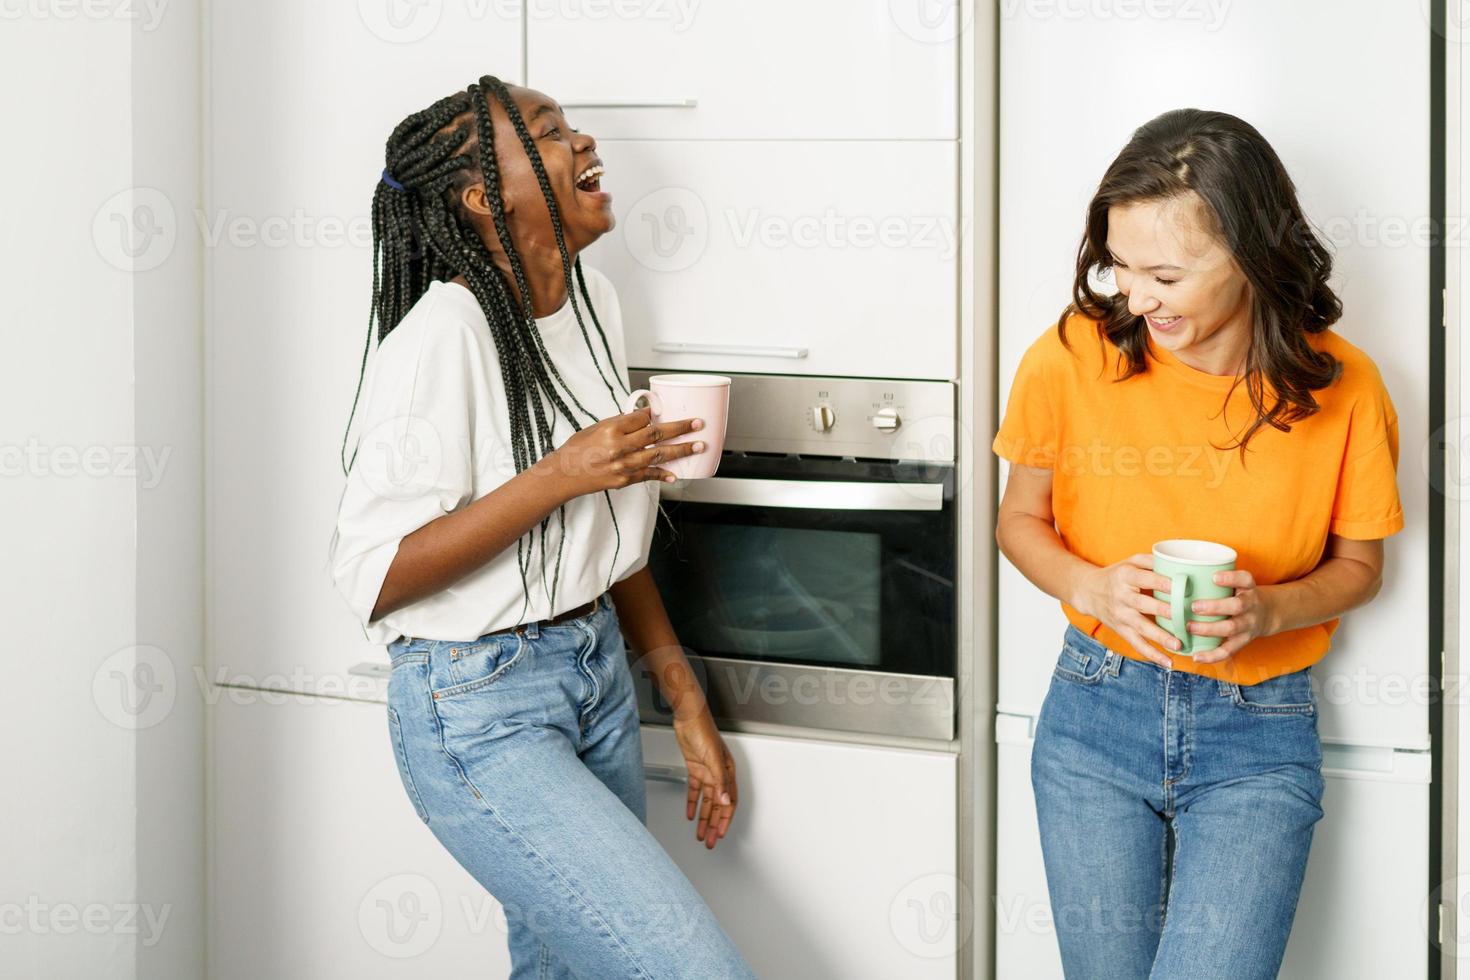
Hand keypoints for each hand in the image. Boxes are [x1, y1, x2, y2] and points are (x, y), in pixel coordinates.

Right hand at [539, 408, 704, 498]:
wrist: (564, 474)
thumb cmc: (577, 449)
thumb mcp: (596, 427)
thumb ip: (621, 423)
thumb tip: (644, 417)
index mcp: (611, 429)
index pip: (642, 418)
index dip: (656, 413)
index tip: (667, 410)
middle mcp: (619, 446)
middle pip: (657, 434)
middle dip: (681, 428)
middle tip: (698, 424)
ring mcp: (623, 465)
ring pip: (659, 455)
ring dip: (682, 450)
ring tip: (698, 446)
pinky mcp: (624, 480)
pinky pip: (648, 475)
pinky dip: (663, 474)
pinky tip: (675, 474)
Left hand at [671, 708, 738, 850]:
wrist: (688, 717)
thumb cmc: (704, 731)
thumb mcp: (713, 759)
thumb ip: (720, 781)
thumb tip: (725, 800)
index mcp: (727, 773)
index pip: (729, 803)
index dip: (725, 820)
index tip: (721, 834)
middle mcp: (718, 775)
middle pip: (718, 806)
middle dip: (714, 825)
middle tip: (711, 841)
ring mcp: (706, 772)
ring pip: (706, 802)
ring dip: (703, 818)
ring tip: (701, 834)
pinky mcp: (695, 769)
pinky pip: (695, 791)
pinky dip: (693, 804)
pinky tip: (690, 814)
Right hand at [1071, 553, 1182, 667]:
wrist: (1088, 591)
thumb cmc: (1117, 575)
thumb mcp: (1130, 561)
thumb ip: (1152, 560)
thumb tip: (1180, 562)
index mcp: (1125, 576)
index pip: (1145, 579)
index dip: (1163, 583)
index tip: (1182, 587)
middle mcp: (1122, 596)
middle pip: (1144, 604)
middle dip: (1165, 611)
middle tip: (1185, 617)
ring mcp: (1121, 615)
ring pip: (1141, 627)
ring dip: (1160, 637)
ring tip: (1178, 644)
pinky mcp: (1121, 629)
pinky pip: (1136, 644)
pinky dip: (1152, 654)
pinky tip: (1168, 662)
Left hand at [1183, 569, 1275, 664]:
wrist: (1267, 613)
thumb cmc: (1239, 593)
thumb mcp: (1236, 581)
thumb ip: (1213, 576)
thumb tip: (1174, 568)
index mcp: (1248, 587)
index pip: (1245, 579)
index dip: (1230, 578)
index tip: (1214, 576)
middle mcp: (1251, 605)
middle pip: (1237, 606)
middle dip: (1215, 607)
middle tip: (1193, 606)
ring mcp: (1248, 624)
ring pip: (1231, 628)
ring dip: (1209, 629)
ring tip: (1189, 627)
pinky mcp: (1242, 641)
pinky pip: (1228, 650)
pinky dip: (1212, 656)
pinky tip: (1196, 656)